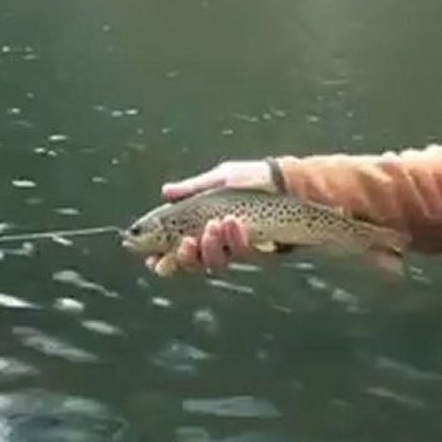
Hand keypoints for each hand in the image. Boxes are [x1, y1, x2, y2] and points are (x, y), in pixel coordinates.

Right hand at [146, 160, 277, 274]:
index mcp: (202, 226)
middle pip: (193, 264)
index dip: (162, 260)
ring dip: (211, 247)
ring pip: (216, 263)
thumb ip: (192, 189)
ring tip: (214, 225)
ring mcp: (239, 249)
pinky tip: (234, 224)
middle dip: (185, 258)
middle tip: (186, 243)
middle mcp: (219, 242)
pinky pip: (243, 254)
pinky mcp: (262, 252)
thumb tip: (165, 192)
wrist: (289, 180)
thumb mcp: (220, 179)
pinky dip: (236, 240)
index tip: (152, 262)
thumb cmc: (255, 178)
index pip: (177, 250)